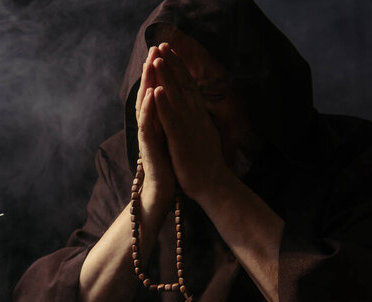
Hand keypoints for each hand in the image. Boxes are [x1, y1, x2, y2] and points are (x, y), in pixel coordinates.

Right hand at [135, 46, 174, 203]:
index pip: (156, 93)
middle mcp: (149, 126)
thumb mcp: (170, 136)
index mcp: (157, 122)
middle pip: (148, 93)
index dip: (158, 73)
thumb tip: (173, 104)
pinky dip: (150, 107)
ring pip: (145, 105)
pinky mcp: (149, 147)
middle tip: (153, 49)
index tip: (163, 52)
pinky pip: (148, 124)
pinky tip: (153, 93)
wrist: (163, 191)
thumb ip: (168, 119)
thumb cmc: (168, 164)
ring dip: (148, 83)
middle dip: (151, 71)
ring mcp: (147, 136)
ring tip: (151, 63)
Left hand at [152, 42, 231, 201]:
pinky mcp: (182, 141)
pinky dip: (164, 104)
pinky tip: (157, 91)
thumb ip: (198, 119)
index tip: (170, 51)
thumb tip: (196, 108)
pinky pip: (171, 120)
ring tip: (158, 59)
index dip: (179, 68)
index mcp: (199, 115)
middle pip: (183, 85)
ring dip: (167, 77)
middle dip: (172, 64)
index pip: (188, 86)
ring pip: (177, 98)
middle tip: (162, 44)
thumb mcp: (203, 134)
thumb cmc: (205, 162)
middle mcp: (196, 117)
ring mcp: (189, 128)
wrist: (214, 186)